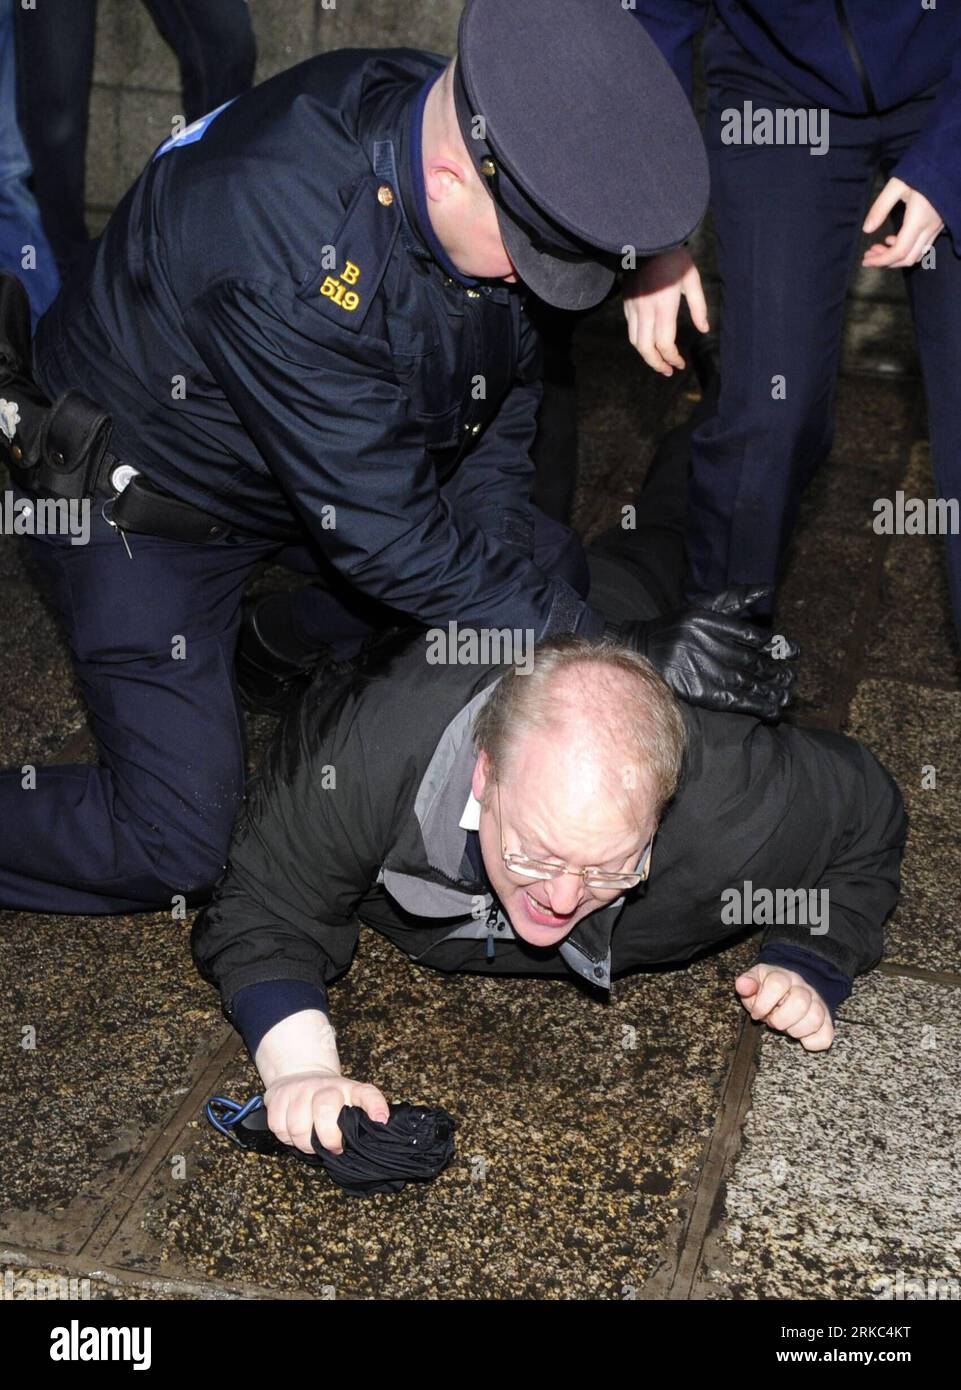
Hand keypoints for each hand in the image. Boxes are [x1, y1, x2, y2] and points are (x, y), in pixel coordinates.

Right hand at [263, 1068, 389, 1154]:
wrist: (300, 1074)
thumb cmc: (330, 1097)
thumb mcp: (349, 1101)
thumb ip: (361, 1115)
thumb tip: (375, 1131)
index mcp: (348, 1089)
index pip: (366, 1093)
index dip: (374, 1105)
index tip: (381, 1120)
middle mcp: (324, 1086)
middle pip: (325, 1111)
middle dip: (328, 1138)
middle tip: (333, 1147)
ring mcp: (299, 1089)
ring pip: (297, 1125)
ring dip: (304, 1143)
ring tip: (310, 1141)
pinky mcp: (277, 1095)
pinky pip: (278, 1126)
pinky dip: (285, 1137)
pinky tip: (292, 1132)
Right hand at [617, 586, 798, 719]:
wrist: (638, 650)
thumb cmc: (675, 627)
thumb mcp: (701, 607)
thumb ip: (734, 599)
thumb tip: (767, 589)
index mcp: (706, 620)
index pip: (749, 634)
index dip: (775, 645)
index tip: (794, 652)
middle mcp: (703, 642)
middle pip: (749, 660)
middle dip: (774, 671)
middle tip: (792, 677)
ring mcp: (698, 667)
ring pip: (743, 681)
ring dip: (768, 690)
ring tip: (786, 695)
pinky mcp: (694, 689)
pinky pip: (730, 699)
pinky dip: (753, 705)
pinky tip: (769, 709)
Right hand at [623, 247, 708, 374]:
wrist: (646, 239)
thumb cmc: (673, 257)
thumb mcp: (692, 279)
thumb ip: (699, 306)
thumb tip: (703, 329)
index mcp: (663, 306)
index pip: (664, 343)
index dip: (673, 358)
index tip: (681, 364)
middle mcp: (645, 310)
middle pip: (645, 349)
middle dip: (657, 364)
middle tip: (668, 371)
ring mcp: (633, 307)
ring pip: (635, 341)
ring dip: (647, 356)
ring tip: (659, 361)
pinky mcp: (626, 303)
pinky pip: (631, 329)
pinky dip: (640, 341)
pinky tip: (651, 342)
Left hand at [735, 965, 834, 1050]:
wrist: (790, 990)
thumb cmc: (767, 990)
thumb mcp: (754, 983)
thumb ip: (746, 984)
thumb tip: (742, 985)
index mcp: (783, 976)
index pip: (778, 983)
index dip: (764, 1002)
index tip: (756, 1013)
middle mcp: (804, 988)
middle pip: (800, 1002)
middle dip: (781, 1019)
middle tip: (772, 1021)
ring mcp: (817, 1004)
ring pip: (815, 1019)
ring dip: (795, 1030)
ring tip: (786, 1027)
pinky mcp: (826, 1021)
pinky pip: (825, 1036)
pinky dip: (811, 1042)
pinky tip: (800, 1037)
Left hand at [862, 177, 944, 268]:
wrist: (948, 160)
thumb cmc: (921, 169)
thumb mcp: (896, 185)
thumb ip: (880, 207)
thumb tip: (867, 229)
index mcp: (919, 219)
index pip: (899, 252)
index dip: (881, 261)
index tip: (865, 260)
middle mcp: (930, 227)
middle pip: (908, 258)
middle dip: (886, 261)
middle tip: (869, 254)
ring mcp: (937, 227)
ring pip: (917, 254)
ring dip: (896, 257)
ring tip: (878, 247)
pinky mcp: (939, 224)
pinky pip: (923, 246)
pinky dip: (907, 249)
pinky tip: (894, 239)